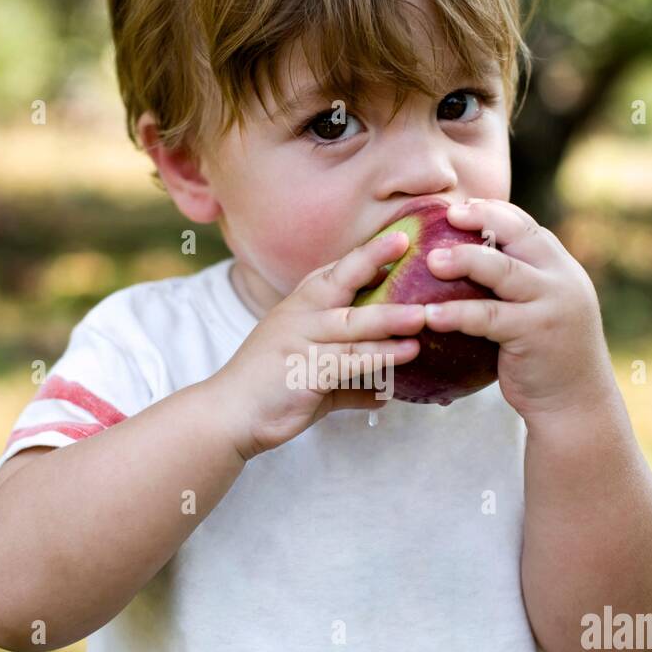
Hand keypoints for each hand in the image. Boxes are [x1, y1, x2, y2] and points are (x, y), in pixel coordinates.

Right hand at [212, 232, 426, 460]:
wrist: (229, 415)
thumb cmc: (271, 390)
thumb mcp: (314, 377)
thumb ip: (350, 381)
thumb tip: (383, 393)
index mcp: (300, 306)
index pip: (334, 272)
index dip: (365, 255)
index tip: (397, 237)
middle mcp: (300, 315)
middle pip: (340, 281)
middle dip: (372, 259)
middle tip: (406, 244)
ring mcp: (301, 340)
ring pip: (351, 323)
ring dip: (389, 318)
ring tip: (423, 316)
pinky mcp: (305, 370)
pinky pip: (348, 360)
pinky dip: (378, 358)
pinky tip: (405, 354)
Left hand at [423, 198, 616, 422]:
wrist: (576, 404)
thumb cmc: (547, 357)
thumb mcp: (541, 311)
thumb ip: (519, 285)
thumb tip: (469, 262)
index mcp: (561, 268)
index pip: (526, 226)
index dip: (493, 212)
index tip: (461, 206)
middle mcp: (561, 279)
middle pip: (518, 236)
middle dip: (482, 220)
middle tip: (447, 215)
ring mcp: (551, 305)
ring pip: (504, 271)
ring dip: (465, 260)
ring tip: (431, 260)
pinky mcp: (535, 333)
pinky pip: (489, 317)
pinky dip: (457, 314)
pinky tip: (429, 316)